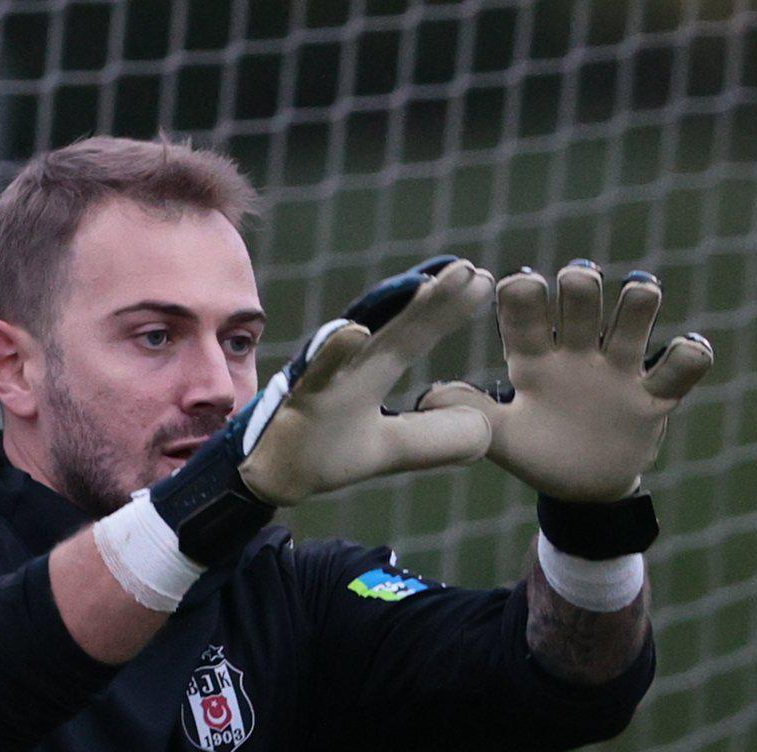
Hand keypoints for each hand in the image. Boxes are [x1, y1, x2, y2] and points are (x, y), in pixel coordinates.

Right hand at [218, 256, 497, 506]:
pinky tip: (353, 333)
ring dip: (392, 313)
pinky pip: (317, 371)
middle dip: (434, 299)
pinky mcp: (301, 398)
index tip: (485, 282)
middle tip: (473, 271)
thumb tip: (484, 430)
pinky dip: (333, 351)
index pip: (417, 332)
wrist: (271, 475)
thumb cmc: (326, 449)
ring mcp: (326, 377)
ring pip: (363, 338)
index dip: (449, 309)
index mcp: (374, 367)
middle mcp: (352, 363)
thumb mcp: (392, 450)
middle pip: (400, 326)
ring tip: (429, 285)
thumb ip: (436, 439)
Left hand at [425, 261, 714, 502]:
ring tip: (639, 296)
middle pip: (582, 295)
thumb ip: (470, 412)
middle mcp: (578, 350)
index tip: (519, 286)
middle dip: (580, 283)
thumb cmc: (538, 452)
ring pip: (635, 314)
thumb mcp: (501, 437)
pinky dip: (689, 355)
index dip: (523, 292)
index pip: (526, 308)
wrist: (583, 491)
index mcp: (535, 356)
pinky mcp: (653, 398)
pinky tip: (687, 349)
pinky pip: (679, 369)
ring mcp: (619, 370)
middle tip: (577, 284)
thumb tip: (424, 398)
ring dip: (638, 300)